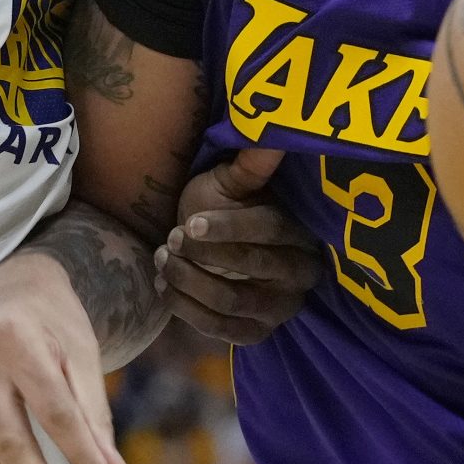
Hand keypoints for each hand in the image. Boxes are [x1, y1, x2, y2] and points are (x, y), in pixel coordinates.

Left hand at [156, 148, 320, 342]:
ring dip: (189, 281)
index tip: (189, 223)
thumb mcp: (234, 184)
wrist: (214, 248)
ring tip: (161, 260)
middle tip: (169, 240)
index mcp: (302, 233)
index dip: (229, 227)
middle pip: (254, 267)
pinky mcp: (256, 333)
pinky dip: (186, 309)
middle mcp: (300, 275)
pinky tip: (162, 285)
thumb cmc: (227, 208)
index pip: (271, 229)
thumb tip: (270, 130)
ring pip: (233, 301)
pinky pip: (221, 330)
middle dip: (206, 254)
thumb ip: (251, 165)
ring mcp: (280, 309)